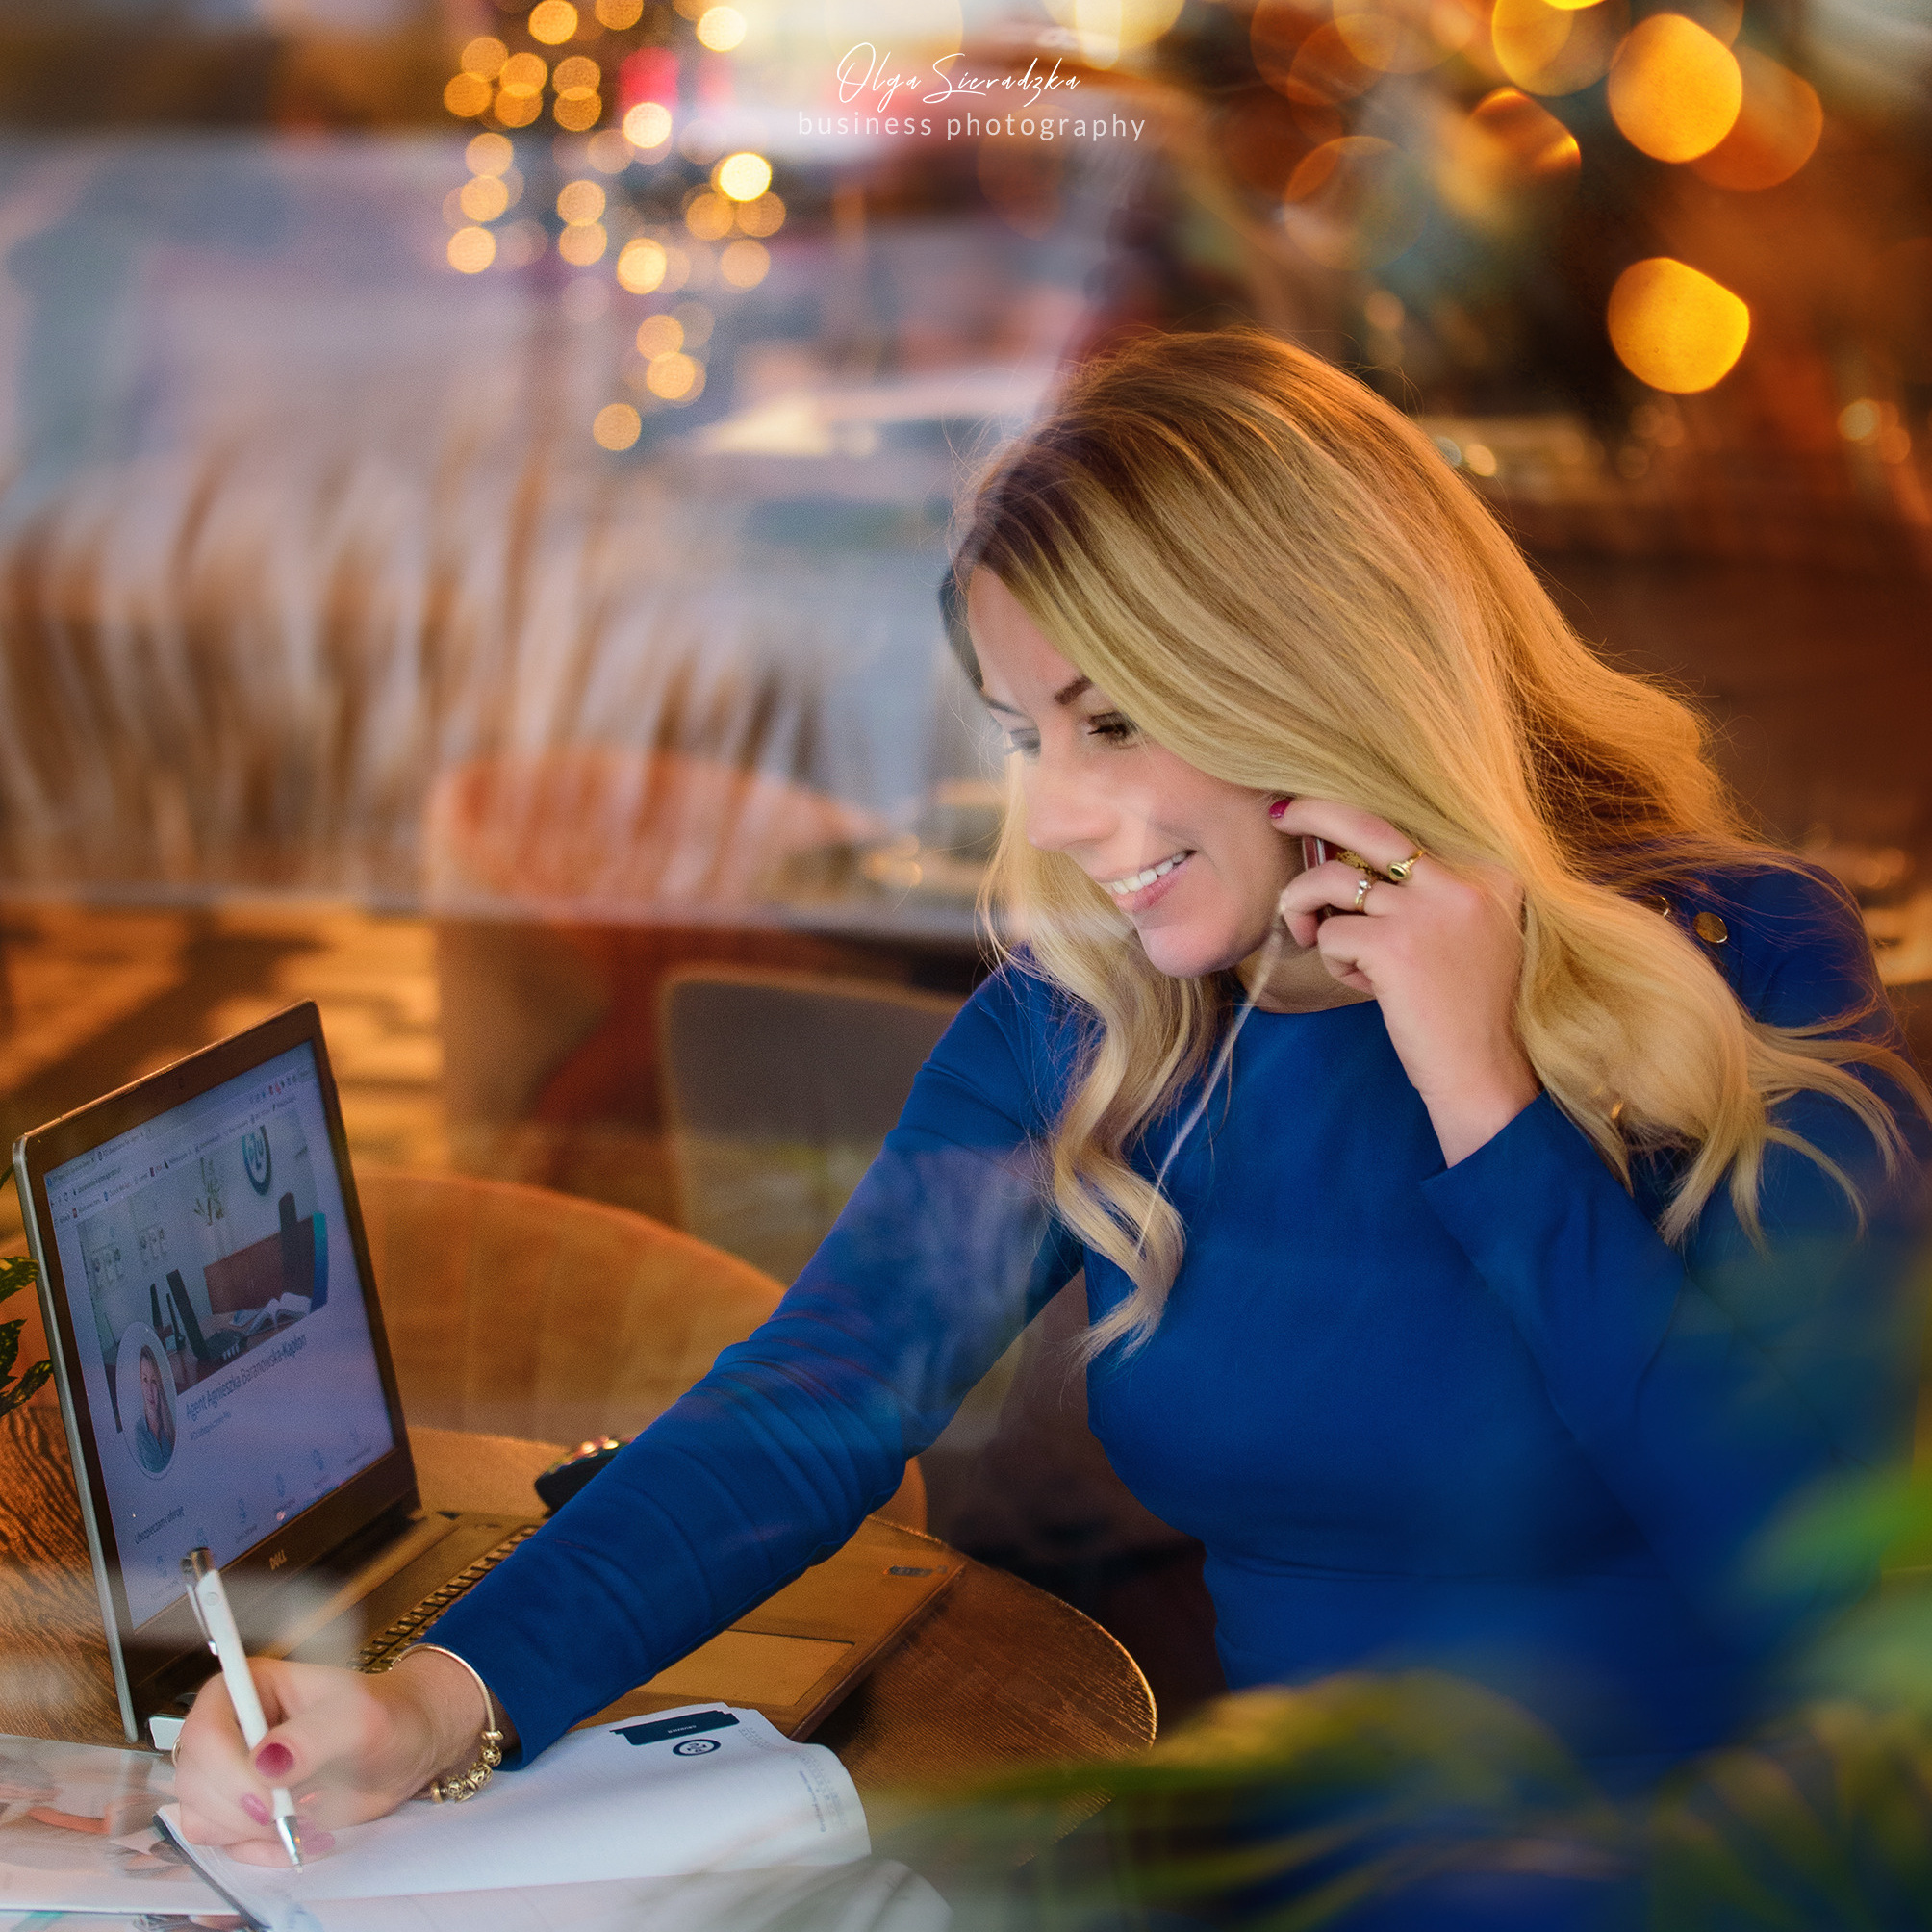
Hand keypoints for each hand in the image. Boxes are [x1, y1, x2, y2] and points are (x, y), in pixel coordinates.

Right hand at [173, 1649, 490, 1864]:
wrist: (406, 1747)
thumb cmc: (386, 1716)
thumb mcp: (359, 1719)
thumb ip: (314, 1736)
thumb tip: (265, 1762)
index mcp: (249, 1686)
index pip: (205, 1731)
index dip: (225, 1772)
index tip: (267, 1800)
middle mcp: (230, 1726)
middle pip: (194, 1780)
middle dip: (239, 1810)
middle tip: (291, 1817)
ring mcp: (231, 1770)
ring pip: (200, 1816)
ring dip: (249, 1833)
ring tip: (306, 1821)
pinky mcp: (242, 1808)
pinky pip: (225, 1843)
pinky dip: (259, 1849)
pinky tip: (301, 1836)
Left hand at [1270, 797, 1539, 1165]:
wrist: (1485, 1071)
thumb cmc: (1465, 1009)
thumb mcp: (1465, 934)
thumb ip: (1424, 894)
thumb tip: (1347, 862)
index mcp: (1486, 872)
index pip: (1404, 829)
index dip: (1353, 825)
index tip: (1320, 818)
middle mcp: (1462, 880)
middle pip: (1367, 825)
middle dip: (1314, 812)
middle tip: (1280, 814)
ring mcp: (1427, 910)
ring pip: (1331, 881)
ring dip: (1305, 908)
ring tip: (1314, 938)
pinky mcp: (1393, 946)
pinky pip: (1329, 934)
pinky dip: (1333, 960)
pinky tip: (1364, 985)